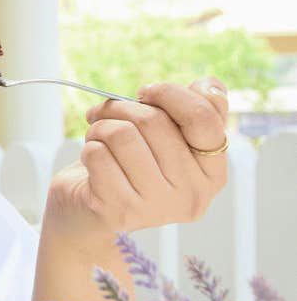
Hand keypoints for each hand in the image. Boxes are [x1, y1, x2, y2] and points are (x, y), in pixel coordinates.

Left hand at [44, 77, 228, 243]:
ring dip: (101, 126)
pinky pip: (98, 154)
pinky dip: (88, 147)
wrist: (90, 215)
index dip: (171, 94)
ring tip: (98, 136)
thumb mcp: (169, 138)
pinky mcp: (119, 211)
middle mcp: (192, 195)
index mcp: (212, 174)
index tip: (146, 91)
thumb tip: (211, 85)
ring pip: (122, 134)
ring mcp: (157, 207)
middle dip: (122, 107)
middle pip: (154, 121)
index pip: (203, 119)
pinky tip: (92, 158)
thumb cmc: (132, 167)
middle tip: (107, 113)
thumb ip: (196, 111)